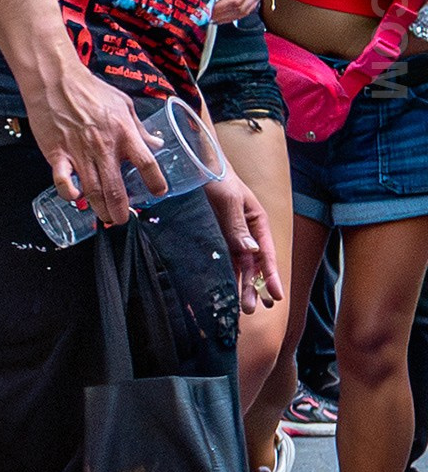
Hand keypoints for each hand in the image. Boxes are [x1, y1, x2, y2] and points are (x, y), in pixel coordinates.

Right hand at [25, 68, 165, 227]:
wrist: (55, 80)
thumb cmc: (90, 89)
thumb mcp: (123, 104)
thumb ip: (139, 128)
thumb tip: (155, 144)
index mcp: (124, 132)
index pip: (147, 164)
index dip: (156, 182)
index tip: (157, 193)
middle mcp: (104, 146)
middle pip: (118, 188)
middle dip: (122, 209)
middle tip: (123, 218)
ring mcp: (79, 152)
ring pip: (93, 191)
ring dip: (101, 209)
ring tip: (105, 217)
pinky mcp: (57, 153)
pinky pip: (63, 181)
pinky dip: (69, 193)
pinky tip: (75, 197)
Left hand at [203, 169, 281, 313]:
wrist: (196, 163)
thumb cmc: (217, 176)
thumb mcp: (228, 199)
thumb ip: (238, 225)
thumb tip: (250, 251)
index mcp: (257, 222)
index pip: (266, 254)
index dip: (271, 276)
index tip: (276, 296)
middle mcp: (247, 232)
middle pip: (254, 264)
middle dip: (255, 286)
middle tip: (252, 308)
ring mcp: (232, 235)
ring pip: (240, 265)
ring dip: (242, 284)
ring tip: (243, 307)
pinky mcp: (216, 235)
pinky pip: (224, 258)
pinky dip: (226, 273)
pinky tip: (225, 289)